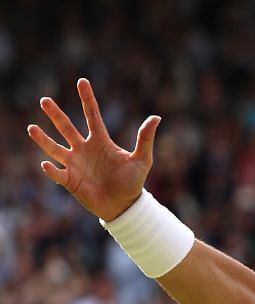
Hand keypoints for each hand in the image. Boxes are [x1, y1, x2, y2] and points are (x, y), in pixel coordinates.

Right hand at [26, 78, 159, 220]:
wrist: (124, 206)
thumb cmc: (133, 182)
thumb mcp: (142, 159)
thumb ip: (145, 139)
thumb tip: (156, 117)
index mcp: (101, 141)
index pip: (92, 116)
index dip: (87, 99)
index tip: (82, 81)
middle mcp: (84, 149)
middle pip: (66, 128)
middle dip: (56, 114)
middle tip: (44, 100)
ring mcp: (75, 164)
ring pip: (55, 148)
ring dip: (43, 139)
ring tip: (32, 128)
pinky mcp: (70, 180)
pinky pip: (57, 173)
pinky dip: (51, 169)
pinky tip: (46, 164)